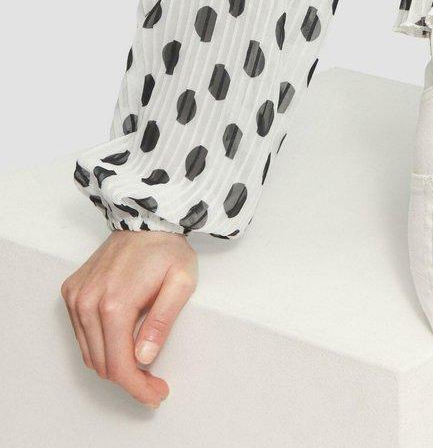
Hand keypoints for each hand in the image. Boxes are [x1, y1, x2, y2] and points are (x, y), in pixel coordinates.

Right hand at [60, 229, 197, 406]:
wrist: (147, 216)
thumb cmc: (167, 248)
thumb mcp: (181, 283)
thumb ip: (162, 322)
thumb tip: (144, 357)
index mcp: (115, 303)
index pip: (119, 365)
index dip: (138, 387)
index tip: (157, 393)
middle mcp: (88, 302)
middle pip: (102, 364)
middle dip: (129, 380)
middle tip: (154, 383)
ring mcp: (77, 297)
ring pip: (89, 353)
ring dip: (113, 365)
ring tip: (141, 364)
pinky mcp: (72, 292)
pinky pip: (82, 334)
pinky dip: (100, 345)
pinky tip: (123, 340)